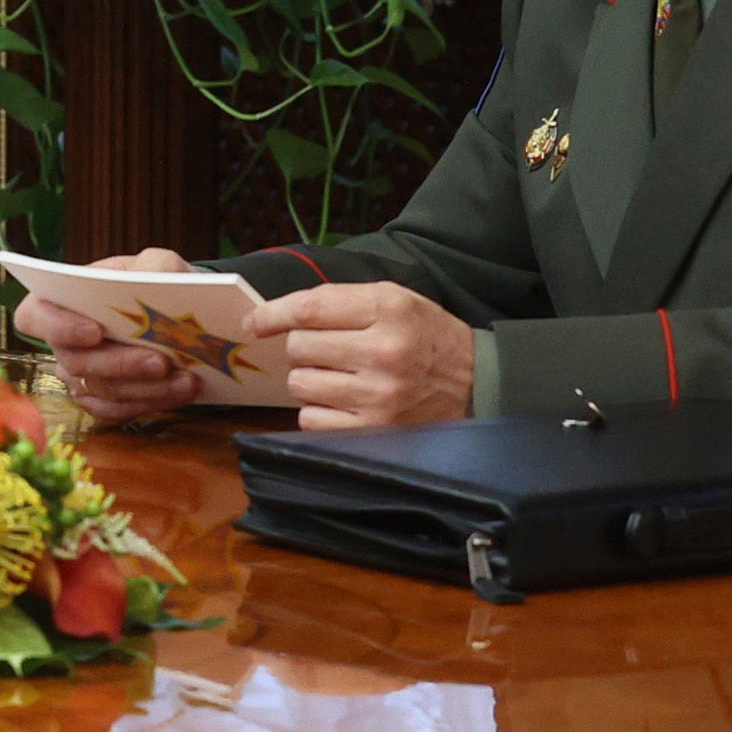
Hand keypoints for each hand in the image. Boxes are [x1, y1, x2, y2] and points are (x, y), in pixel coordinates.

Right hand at [12, 248, 204, 423]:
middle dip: (121, 364)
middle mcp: (63, 342)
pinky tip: (182, 390)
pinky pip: (118, 409)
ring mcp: (80, 375)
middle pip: (76, 361)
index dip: (58, 327)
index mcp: (61, 300)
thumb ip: (155, 265)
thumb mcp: (158, 263)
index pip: (33, 316)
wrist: (176, 314)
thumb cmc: (154, 283)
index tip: (95, 331)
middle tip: (162, 361)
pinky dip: (152, 402)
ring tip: (186, 379)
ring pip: (102, 390)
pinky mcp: (101, 399)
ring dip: (146, 387)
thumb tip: (154, 278)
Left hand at [245, 280, 475, 430]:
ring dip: (310, 379)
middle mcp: (384, 352)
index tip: (254, 322)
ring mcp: (379, 395)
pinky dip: (318, 410)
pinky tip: (345, 402)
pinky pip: (310, 418)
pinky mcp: (374, 431)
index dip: (272, 314)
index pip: (309, 308)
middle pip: (299, 346)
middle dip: (303, 347)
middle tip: (328, 351)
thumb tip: (274, 315)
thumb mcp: (395, 300)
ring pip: (300, 383)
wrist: (478, 384)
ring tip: (341, 376)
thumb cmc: (426, 337)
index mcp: (389, 309)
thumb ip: (339, 301)